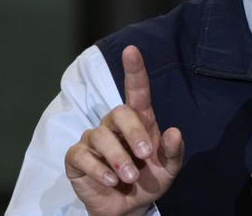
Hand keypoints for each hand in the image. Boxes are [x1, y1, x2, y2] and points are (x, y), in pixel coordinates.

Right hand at [65, 45, 183, 215]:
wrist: (128, 208)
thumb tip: (175, 132)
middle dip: (133, 133)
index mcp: (139, 121)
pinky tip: (110, 181)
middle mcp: (115, 125)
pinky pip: (82, 156)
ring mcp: (94, 139)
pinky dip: (98, 169)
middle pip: (119, 112)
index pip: (136, 90)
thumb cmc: (148, 180)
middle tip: (144, 156)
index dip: (134, 70)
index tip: (131, 50)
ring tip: (129, 177)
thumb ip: (174, 152)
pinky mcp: (76, 158)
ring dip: (118, 158)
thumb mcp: (168, 169)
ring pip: (100, 136)